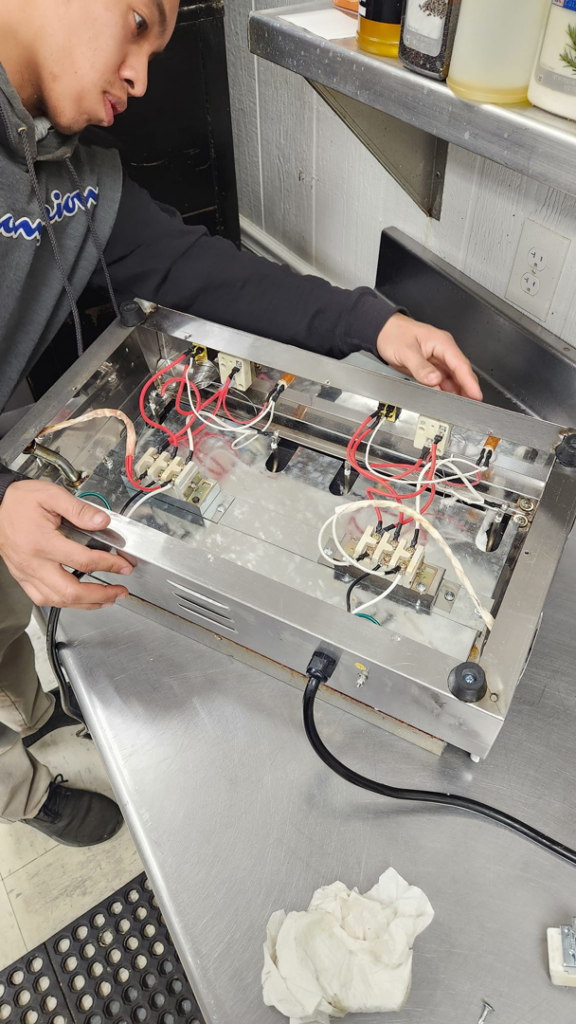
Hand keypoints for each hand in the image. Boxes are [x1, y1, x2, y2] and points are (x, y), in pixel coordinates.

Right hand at [0, 480, 132, 609]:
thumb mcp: (51, 495)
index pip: (83, 561)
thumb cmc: (19, 501)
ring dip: (85, 604)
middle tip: (119, 592)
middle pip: (70, 591)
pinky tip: (77, 600)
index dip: (109, 564)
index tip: (123, 565)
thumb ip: (79, 509)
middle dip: (100, 595)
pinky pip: (42, 599)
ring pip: (57, 600)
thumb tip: (102, 522)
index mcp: (42, 542)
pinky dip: (63, 604)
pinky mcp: (22, 576)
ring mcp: (26, 573)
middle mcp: (33, 562)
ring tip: (105, 599)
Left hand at [377, 313, 482, 400]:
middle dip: (467, 389)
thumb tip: (435, 380)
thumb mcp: (406, 351)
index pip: (460, 364)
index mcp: (442, 343)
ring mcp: (438, 360)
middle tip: (471, 406)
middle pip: (460, 373)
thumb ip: (421, 367)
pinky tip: (446, 400)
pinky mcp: (431, 367)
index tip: (476, 395)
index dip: (469, 382)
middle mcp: (443, 351)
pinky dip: (445, 391)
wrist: (383, 331)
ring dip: (456, 392)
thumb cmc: (395, 334)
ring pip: (452, 379)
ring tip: (460, 407)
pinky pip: (442, 381)